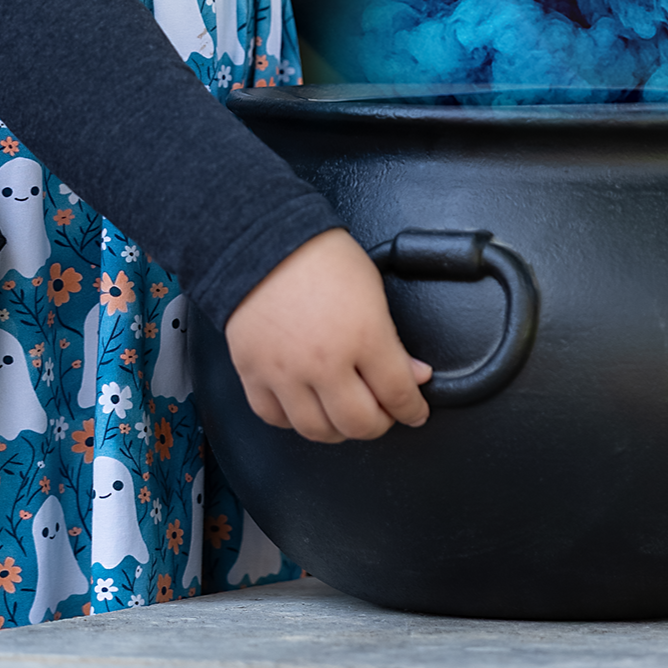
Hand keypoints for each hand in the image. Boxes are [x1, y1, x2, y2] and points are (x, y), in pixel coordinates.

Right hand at [224, 229, 431, 443]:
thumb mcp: (372, 288)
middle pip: (360, 424)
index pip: (398, 394)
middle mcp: (324, 362)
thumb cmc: (319, 255)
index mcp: (363, 336)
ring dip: (338, 428)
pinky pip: (274, 417)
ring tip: (344, 412)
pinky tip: (304, 405)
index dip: (412, 409)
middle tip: (381, 412)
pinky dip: (292, 419)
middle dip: (379, 423)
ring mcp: (285, 372)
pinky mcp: (252, 372)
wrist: (263, 237)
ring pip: (318, 430)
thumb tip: (412, 375)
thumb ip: (392, 339)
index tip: (414, 411)